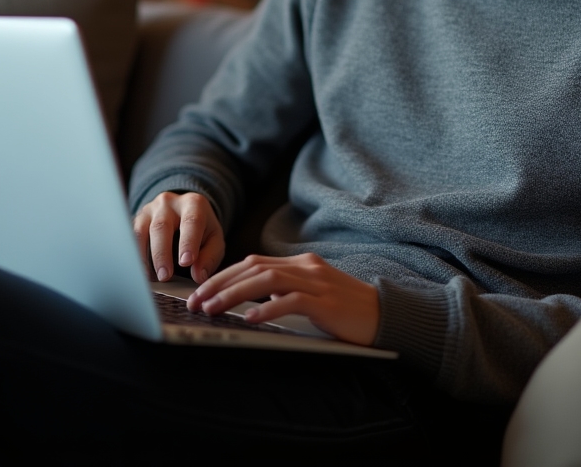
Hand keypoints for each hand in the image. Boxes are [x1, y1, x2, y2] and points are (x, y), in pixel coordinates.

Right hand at [133, 191, 224, 284]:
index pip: (191, 221)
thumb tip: (198, 276)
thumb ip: (209, 256)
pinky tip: (138, 272)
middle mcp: (168, 203)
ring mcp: (149, 210)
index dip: (188, 242)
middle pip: (161, 226)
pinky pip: (129, 238)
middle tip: (165, 276)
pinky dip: (133, 256)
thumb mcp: (214, 239)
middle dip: (162, 253)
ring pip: (140, 231)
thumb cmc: (201, 229)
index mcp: (193, 204)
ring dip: (143, 257)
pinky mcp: (135, 220)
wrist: (185, 210)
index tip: (186, 262)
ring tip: (149, 279)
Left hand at [186, 253, 379, 346]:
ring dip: (234, 294)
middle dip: (220, 284)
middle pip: (254, 268)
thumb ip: (286, 290)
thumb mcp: (312, 294)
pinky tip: (249, 319)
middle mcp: (305, 267)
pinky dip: (267, 309)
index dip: (224, 276)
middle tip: (196, 301)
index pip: (253, 262)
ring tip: (212, 308)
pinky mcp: (326, 302)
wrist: (385, 314)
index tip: (200, 290)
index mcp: (300, 263)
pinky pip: (291, 301)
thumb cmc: (347, 309)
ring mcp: (316, 282)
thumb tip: (253, 299)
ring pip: (266, 281)